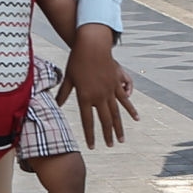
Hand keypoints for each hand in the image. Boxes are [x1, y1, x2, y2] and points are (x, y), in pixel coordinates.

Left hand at [57, 25, 138, 146]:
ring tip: (121, 140)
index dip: (90, 135)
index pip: (87, 121)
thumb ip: (63, 93)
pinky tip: (136, 118)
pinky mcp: (117, 84)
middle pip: (104, 120)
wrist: (92, 45)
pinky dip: (131, 110)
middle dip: (107, 135)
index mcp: (85, 97)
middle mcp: (98, 96)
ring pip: (116, 113)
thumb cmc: (77, 60)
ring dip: (119, 127)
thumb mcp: (68, 77)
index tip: (91, 146)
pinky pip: (125, 100)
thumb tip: (56, 105)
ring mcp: (109, 91)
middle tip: (110, 146)